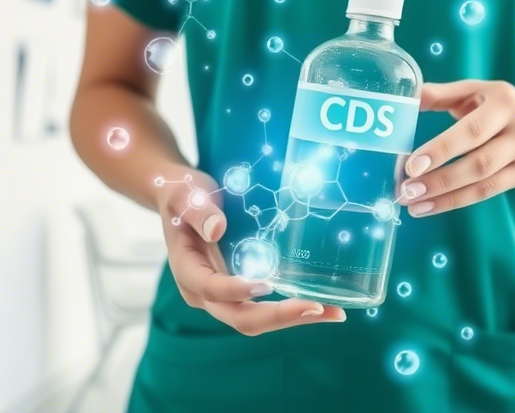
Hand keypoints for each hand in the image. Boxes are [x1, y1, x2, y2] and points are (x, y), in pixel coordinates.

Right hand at [155, 166, 344, 333]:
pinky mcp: (238, 293)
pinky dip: (291, 310)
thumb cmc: (182, 193)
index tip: (266, 285)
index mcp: (187, 270)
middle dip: (280, 317)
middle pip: (240, 317)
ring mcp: (221, 297)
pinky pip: (264, 309)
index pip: (211, 288)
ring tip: (334, 312)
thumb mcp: (185, 194)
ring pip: (256, 319)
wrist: (180, 201)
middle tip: (319, 308)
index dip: (236, 290)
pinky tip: (323, 305)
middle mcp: (203, 292)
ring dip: (293, 318)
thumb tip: (217, 229)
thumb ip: (198, 211)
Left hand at [401, 80, 514, 216]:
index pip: (472, 130)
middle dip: (440, 180)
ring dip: (445, 197)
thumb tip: (406, 98)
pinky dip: (457, 201)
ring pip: (484, 184)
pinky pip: (489, 192)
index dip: (442, 149)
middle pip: (479, 162)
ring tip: (412, 203)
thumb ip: (442, 94)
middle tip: (406, 191)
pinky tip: (431, 206)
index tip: (412, 165)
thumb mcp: (478, 90)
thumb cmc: (502, 105)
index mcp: (506, 102)